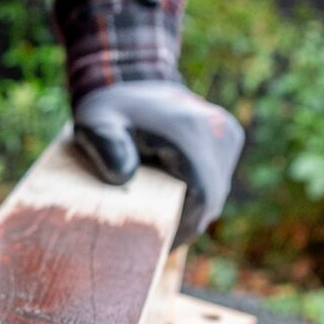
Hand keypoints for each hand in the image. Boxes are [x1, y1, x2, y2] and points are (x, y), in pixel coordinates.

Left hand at [72, 81, 243, 245]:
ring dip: (191, 210)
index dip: (181, 227)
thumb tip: (124, 177)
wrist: (130, 77)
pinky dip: (196, 194)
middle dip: (184, 223)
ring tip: (161, 226)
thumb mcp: (96, 124)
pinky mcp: (228, 136)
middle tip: (155, 243)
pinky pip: (216, 178)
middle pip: (210, 199)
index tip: (158, 246)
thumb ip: (106, 147)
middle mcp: (217, 132)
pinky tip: (172, 203)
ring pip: (215, 192)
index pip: (198, 197)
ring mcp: (226, 133)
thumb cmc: (108, 109)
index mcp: (190, 133)